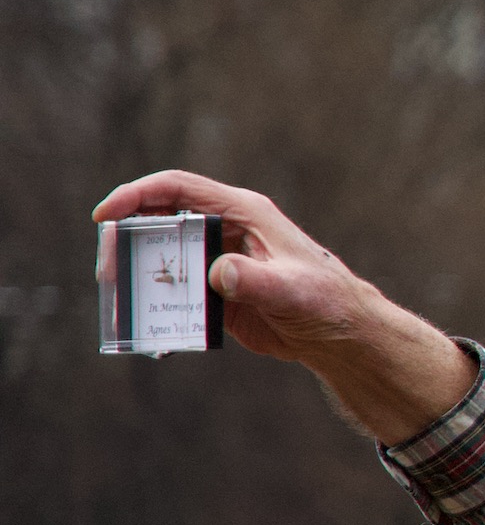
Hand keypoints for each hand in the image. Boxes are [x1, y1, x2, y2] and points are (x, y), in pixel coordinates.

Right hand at [94, 170, 474, 442]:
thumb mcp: (291, 290)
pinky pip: (175, 288)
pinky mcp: (217, 289)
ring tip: (121, 296)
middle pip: (161, 219)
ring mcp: (219, 258)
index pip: (180, 189)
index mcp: (245, 213)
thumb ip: (255, 281)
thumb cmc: (326, 302)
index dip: (137, 194)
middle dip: (127, 238)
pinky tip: (147, 323)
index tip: (104, 215)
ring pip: (163, 254)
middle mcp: (228, 230)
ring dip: (137, 271)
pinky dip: (155, 300)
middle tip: (107, 269)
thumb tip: (219, 272)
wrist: (340, 335)